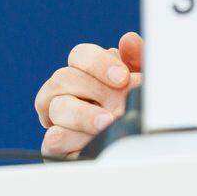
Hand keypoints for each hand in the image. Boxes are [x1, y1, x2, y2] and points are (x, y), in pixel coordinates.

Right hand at [34, 31, 142, 158]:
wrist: (139, 154)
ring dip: (84, 114)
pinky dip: (74, 138)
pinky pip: (52, 139)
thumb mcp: (144, 87)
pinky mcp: (55, 149)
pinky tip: (94, 140)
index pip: (79, 55)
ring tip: (108, 122)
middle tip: (119, 103)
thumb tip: (128, 40)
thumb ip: (139, 60)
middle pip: (62, 77)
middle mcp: (68, 93)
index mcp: (86, 74)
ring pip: (55, 106)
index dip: (98, 63)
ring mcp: (58, 120)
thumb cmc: (137, 114)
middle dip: (94, 89)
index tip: (122, 78)